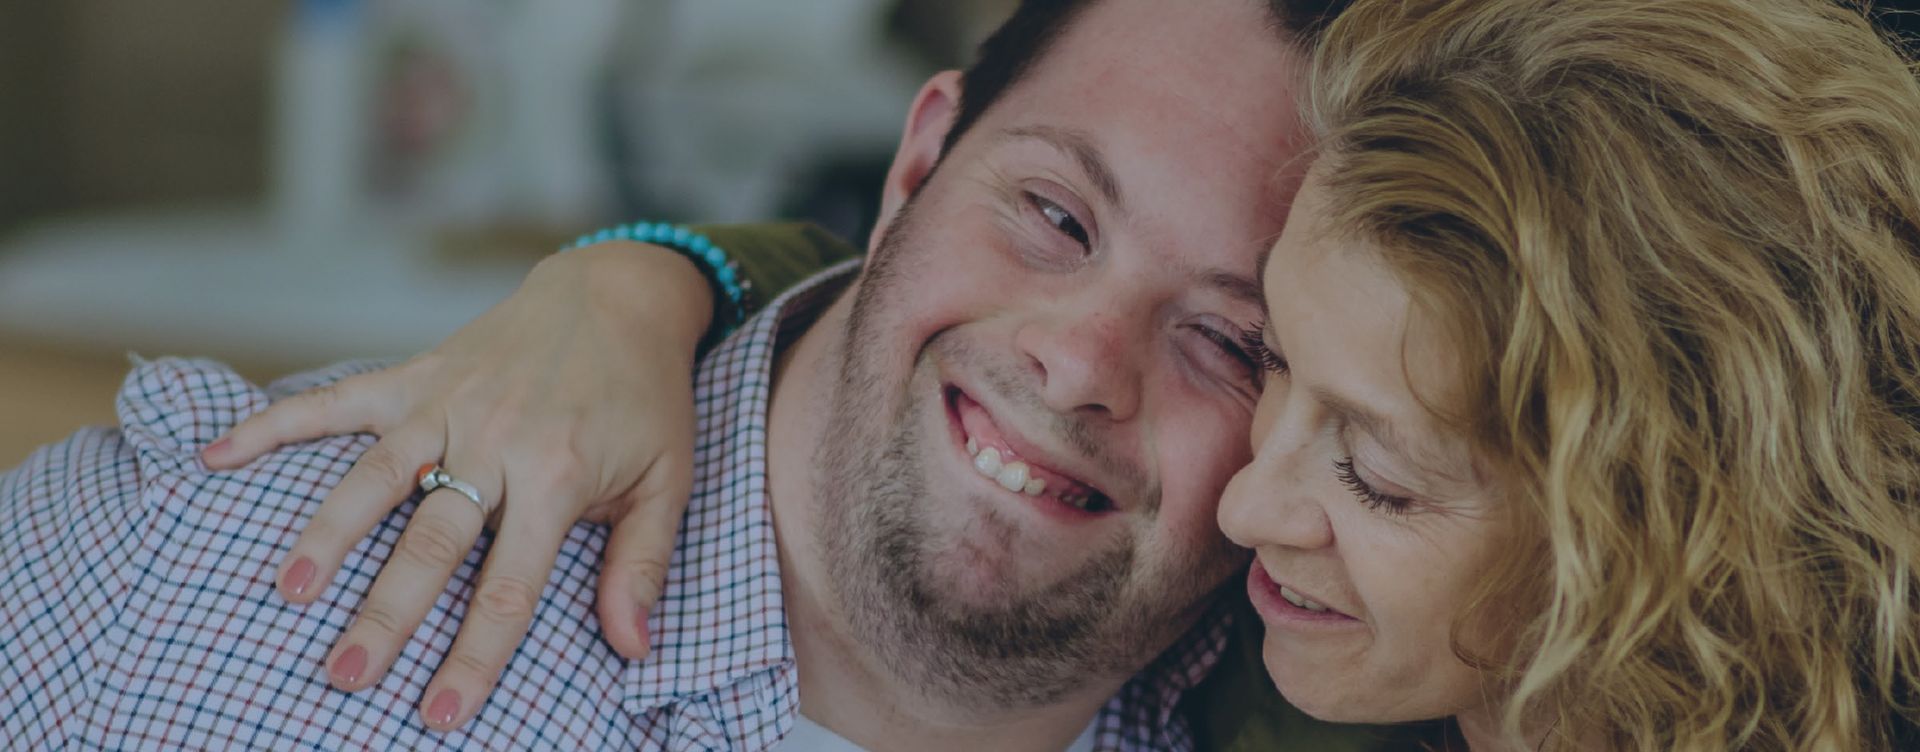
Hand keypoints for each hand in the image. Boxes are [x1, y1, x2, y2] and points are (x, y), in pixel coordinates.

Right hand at [202, 241, 715, 730]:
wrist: (619, 294)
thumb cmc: (645, 398)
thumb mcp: (668, 480)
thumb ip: (643, 564)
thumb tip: (633, 648)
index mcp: (557, 476)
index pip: (509, 586)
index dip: (474, 655)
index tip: (441, 713)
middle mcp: (494, 440)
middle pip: (429, 542)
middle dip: (386, 615)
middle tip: (344, 675)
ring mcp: (447, 403)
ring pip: (373, 475)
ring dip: (328, 534)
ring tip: (288, 592)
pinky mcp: (417, 373)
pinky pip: (337, 400)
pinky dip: (275, 425)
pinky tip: (218, 456)